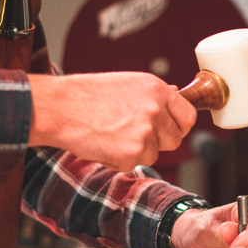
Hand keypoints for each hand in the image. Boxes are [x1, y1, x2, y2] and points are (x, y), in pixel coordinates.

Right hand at [28, 72, 195, 170]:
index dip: (179, 126)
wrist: (59, 107)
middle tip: (132, 133)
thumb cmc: (88, 94)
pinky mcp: (132, 153)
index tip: (169, 129)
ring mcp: (145, 133)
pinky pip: (134, 164)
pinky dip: (120, 160)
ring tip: (113, 134)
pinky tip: (104, 143)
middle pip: (175, 140)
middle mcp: (156, 110)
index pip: (188, 117)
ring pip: (154, 154)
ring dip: (137, 151)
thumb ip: (156, 96)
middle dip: (158, 142)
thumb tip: (177, 96)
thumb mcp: (129, 83)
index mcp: (158, 90)